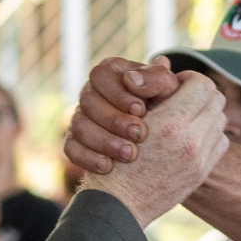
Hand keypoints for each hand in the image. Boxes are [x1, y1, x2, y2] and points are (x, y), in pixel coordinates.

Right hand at [64, 58, 189, 174]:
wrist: (163, 146)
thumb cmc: (169, 109)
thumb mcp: (169, 92)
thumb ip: (159, 79)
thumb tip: (140, 76)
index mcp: (112, 74)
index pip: (101, 75)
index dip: (119, 92)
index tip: (142, 109)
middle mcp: (92, 93)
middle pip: (88, 101)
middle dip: (114, 119)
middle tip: (140, 134)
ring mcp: (81, 118)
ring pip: (79, 125)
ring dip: (105, 141)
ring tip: (130, 154)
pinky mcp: (76, 142)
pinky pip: (71, 148)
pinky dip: (88, 158)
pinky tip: (108, 167)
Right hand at [76, 73, 226, 226]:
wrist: (117, 203)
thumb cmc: (113, 154)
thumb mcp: (126, 116)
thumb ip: (151, 89)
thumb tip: (166, 61)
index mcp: (172, 123)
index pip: (202, 84)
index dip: (188, 78)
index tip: (174, 84)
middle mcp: (191, 141)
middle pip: (216, 100)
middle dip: (200, 94)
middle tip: (180, 98)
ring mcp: (200, 160)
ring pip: (221, 120)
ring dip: (206, 114)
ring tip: (184, 116)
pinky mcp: (202, 173)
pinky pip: (221, 143)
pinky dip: (209, 135)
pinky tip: (189, 136)